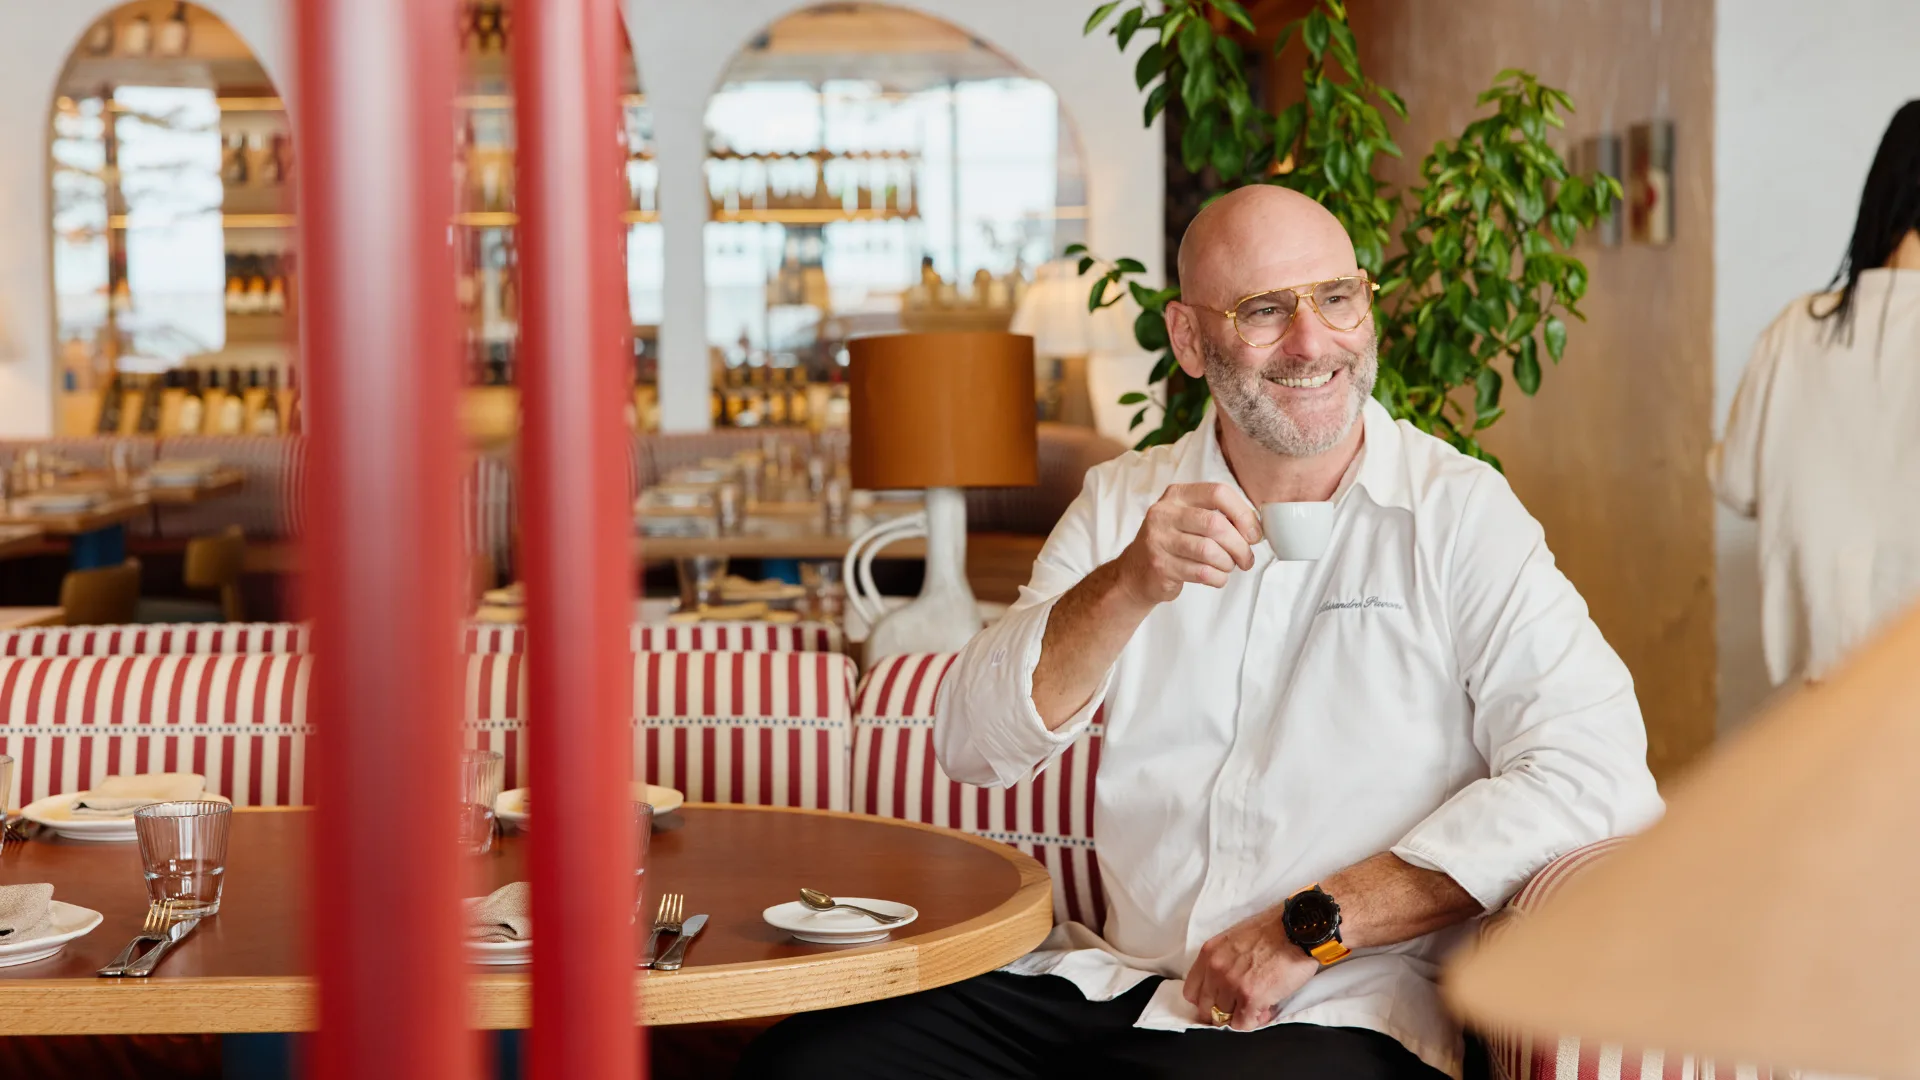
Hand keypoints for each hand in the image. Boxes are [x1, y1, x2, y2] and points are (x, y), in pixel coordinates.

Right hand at [1114, 483, 1260, 605]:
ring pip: (1209, 551)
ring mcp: (1159, 540)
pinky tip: (1216, 577)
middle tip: (1246, 558)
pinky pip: (1202, 573)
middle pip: (1215, 524)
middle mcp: (1164, 513)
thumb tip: (1255, 529)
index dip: (1243, 513)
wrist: (1136, 571)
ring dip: (1228, 563)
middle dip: (1239, 545)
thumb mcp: (1189, 519)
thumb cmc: (1173, 543)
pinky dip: (1217, 578)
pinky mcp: (1160, 565)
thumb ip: (1219, 517)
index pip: (1218, 493)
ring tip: (1228, 567)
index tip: (1253, 534)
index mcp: (1177, 495)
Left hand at [1183, 905, 1319, 1030]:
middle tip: (1241, 1006)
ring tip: (1257, 1005)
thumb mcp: (1234, 939)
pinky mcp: (1250, 998)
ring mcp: (1231, 985)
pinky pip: (1243, 1025)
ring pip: (1224, 1018)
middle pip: (1206, 1008)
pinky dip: (1254, 1022)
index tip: (1219, 1001)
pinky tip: (1265, 1010)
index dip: (1206, 1000)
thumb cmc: (1272, 931)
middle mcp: (1215, 970)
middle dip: (1223, 1011)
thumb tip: (1223, 988)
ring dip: (1241, 1016)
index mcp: (1209, 954)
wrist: (1297, 930)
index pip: (1191, 991)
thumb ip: (1223, 962)